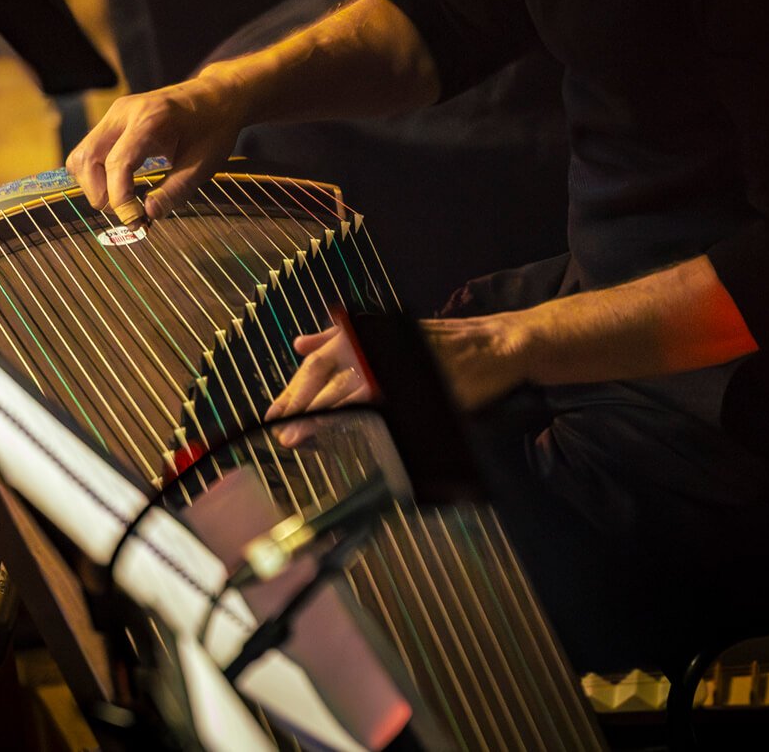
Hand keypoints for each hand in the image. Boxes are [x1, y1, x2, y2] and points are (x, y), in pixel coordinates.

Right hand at [65, 75, 247, 219]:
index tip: (136, 222)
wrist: (216, 96)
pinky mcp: (112, 122)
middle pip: (85, 158)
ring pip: (81, 156)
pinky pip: (90, 152)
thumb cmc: (214, 128)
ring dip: (94, 186)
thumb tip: (148, 214)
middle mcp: (123, 113)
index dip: (120, 199)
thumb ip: (175, 190)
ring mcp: (114, 115)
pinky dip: (97, 175)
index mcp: (150, 119)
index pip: (117, 163)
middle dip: (100, 193)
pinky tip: (122, 185)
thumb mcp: (204, 164)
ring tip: (124, 199)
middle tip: (128, 211)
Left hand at [266, 314, 530, 443]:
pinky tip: (346, 433)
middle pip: (325, 374)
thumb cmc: (441, 342)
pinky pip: (382, 404)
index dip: (294, 387)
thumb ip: (340, 338)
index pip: (318, 360)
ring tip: (298, 436)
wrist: (494, 343)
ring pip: (348, 391)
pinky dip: (360, 419)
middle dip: (298, 403)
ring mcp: (397, 363)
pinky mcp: (418, 383)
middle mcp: (377, 342)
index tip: (275, 412)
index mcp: (366, 332)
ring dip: (320, 415)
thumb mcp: (388, 333)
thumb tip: (300, 343)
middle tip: (278, 429)